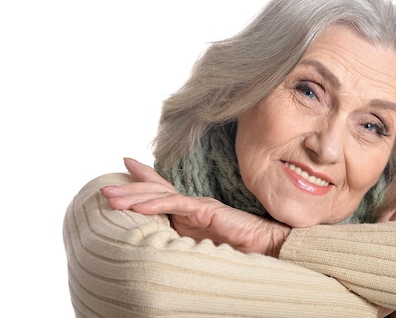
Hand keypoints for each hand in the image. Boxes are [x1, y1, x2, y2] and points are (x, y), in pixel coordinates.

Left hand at [100, 158, 290, 256]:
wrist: (268, 249)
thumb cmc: (240, 252)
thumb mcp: (202, 248)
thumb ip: (183, 242)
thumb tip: (158, 248)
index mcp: (191, 215)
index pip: (162, 193)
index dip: (144, 180)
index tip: (126, 166)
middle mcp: (192, 206)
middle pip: (156, 191)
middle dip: (129, 188)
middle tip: (105, 187)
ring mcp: (199, 206)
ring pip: (160, 196)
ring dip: (134, 195)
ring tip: (111, 197)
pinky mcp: (206, 210)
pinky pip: (176, 205)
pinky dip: (155, 204)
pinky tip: (137, 206)